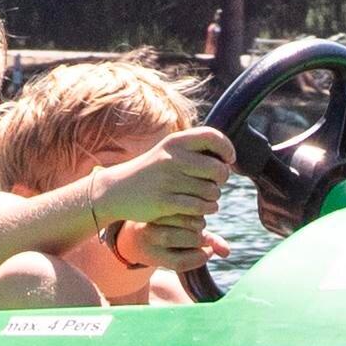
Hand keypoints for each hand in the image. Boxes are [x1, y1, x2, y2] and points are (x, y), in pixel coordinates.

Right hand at [111, 128, 235, 233]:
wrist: (117, 190)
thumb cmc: (152, 171)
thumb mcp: (168, 152)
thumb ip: (194, 149)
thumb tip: (227, 155)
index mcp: (175, 142)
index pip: (212, 137)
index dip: (227, 148)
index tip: (228, 159)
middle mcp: (172, 158)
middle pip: (218, 169)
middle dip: (223, 178)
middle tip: (216, 183)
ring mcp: (168, 180)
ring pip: (211, 191)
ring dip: (214, 197)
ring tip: (208, 197)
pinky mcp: (164, 202)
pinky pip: (199, 207)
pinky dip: (207, 209)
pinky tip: (204, 208)